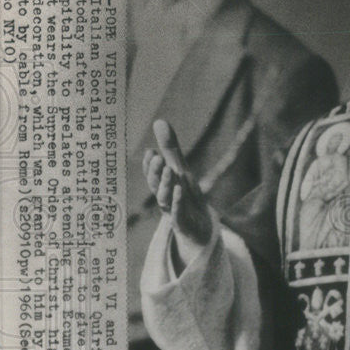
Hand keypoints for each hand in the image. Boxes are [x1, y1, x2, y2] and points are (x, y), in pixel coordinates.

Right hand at [142, 119, 212, 250]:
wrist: (199, 228)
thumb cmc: (187, 196)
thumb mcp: (180, 171)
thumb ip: (170, 149)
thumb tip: (159, 121)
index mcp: (162, 185)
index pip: (152, 174)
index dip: (149, 164)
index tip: (151, 151)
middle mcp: (164, 198)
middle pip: (155, 185)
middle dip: (155, 171)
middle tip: (158, 157)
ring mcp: (173, 211)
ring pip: (165, 198)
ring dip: (165, 185)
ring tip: (170, 170)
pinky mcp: (183, 223)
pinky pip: (178, 213)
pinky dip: (178, 202)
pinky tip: (180, 190)